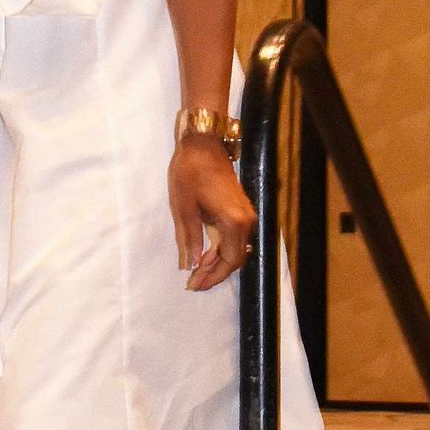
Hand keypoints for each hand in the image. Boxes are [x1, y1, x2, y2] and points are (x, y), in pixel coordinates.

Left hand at [170, 135, 255, 290]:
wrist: (203, 143)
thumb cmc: (190, 172)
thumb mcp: (183, 208)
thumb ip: (189, 239)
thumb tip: (190, 265)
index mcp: (233, 221)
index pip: (229, 260)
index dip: (213, 276)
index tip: (194, 285)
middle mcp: (246, 221)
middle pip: (235, 258)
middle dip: (215, 273)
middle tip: (193, 284)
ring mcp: (246, 215)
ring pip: (235, 249)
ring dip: (218, 263)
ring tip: (196, 273)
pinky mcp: (241, 210)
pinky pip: (234, 238)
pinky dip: (221, 250)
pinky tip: (205, 255)